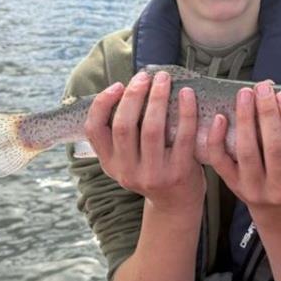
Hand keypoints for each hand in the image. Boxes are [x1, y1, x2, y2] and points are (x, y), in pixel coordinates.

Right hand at [85, 70, 204, 211]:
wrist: (177, 204)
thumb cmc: (153, 169)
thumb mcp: (128, 158)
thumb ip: (123, 133)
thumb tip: (128, 87)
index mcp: (110, 164)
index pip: (93, 130)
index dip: (102, 104)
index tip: (118, 85)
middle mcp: (126, 172)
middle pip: (123, 126)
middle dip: (133, 95)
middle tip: (145, 76)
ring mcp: (153, 175)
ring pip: (151, 129)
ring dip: (157, 98)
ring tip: (163, 79)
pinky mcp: (179, 173)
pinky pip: (182, 136)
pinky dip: (185, 111)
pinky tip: (187, 94)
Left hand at [204, 81, 280, 213]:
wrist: (273, 207)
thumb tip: (280, 95)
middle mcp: (279, 188)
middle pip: (275, 148)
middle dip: (268, 114)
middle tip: (263, 89)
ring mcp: (253, 188)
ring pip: (248, 152)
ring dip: (246, 119)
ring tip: (245, 95)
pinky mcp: (231, 184)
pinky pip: (221, 160)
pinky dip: (218, 138)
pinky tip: (221, 117)